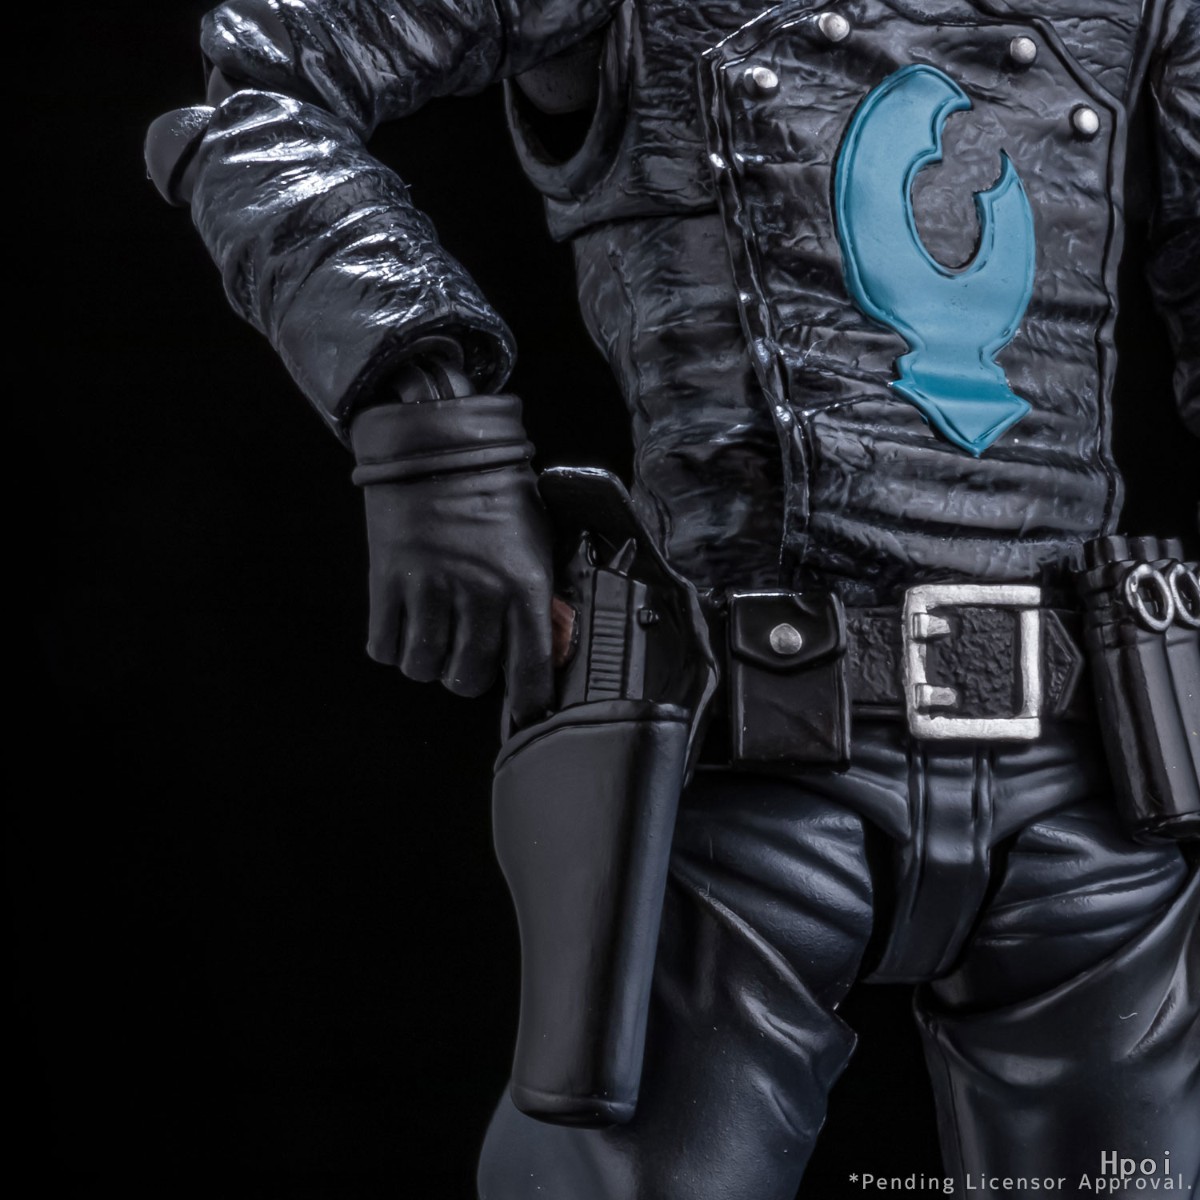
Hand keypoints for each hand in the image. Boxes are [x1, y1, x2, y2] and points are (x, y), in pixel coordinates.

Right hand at [361, 463, 555, 725]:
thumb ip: (539, 599)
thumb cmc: (497, 494)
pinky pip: (384, 646)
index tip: (525, 712)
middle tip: (469, 654)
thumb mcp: (537, 543)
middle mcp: (479, 593)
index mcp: (524, 585)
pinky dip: (392, 646)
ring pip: (423, 668)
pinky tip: (404, 626)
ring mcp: (429, 588)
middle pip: (468, 679)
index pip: (529, 671)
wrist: (440, 444)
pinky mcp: (386, 580)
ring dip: (428, 663)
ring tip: (435, 639)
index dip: (527, 702)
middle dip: (469, 676)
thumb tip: (544, 650)